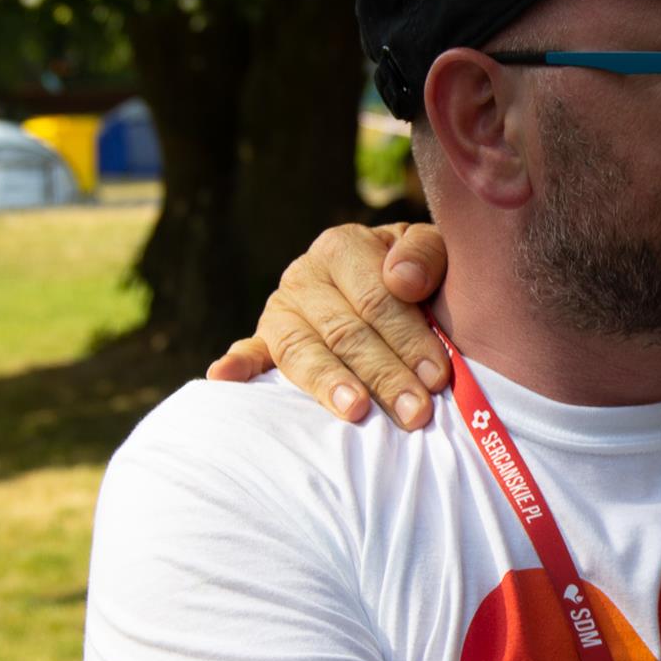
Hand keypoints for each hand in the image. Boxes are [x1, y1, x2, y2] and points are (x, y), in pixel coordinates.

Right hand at [205, 222, 452, 428]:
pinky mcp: (264, 340)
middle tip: (415, 412)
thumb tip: (403, 279)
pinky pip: (249, 351)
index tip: (436, 376)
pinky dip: (236, 364)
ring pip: (301, 350)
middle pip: (345, 331)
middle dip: (384, 375)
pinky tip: (224, 378)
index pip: (377, 299)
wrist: (395, 284)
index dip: (408, 338)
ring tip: (356, 411)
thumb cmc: (423, 275)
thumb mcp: (435, 252)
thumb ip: (425, 254)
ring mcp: (281, 310)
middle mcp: (305, 276)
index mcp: (344, 247)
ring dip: (328, 383)